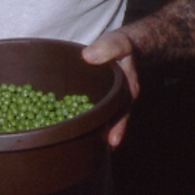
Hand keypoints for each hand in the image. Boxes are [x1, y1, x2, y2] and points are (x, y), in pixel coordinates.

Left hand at [82, 30, 139, 147]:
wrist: (126, 45)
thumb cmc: (122, 45)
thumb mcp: (119, 43)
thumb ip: (108, 47)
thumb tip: (89, 56)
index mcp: (126, 89)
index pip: (122, 112)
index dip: (118, 126)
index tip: (112, 141)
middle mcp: (117, 99)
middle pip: (110, 120)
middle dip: (103, 134)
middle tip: (93, 152)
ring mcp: (106, 100)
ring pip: (99, 117)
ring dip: (91, 129)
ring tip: (78, 146)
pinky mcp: (95, 97)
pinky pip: (87, 109)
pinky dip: (80, 117)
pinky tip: (68, 126)